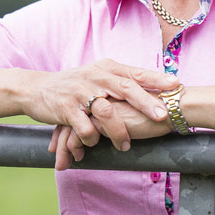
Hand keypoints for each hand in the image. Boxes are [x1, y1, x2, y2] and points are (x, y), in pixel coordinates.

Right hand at [27, 59, 177, 162]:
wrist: (37, 89)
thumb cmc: (75, 85)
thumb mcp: (98, 76)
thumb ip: (121, 81)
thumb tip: (155, 88)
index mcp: (107, 69)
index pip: (136, 73)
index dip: (157, 79)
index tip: (177, 85)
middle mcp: (95, 77)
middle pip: (126, 88)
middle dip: (146, 103)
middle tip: (162, 117)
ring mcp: (80, 92)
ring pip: (106, 110)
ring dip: (118, 131)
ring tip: (125, 145)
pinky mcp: (66, 108)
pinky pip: (84, 126)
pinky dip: (92, 138)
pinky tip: (95, 144)